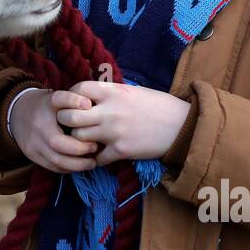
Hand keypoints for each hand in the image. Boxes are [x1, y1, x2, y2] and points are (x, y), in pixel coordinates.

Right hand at [8, 88, 99, 173]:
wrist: (17, 113)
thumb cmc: (44, 106)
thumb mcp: (55, 97)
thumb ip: (71, 98)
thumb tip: (88, 103)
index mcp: (46, 106)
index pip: (59, 99)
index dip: (73, 102)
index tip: (89, 107)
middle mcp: (37, 125)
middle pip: (57, 142)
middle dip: (80, 149)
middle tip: (95, 148)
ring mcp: (33, 142)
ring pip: (56, 160)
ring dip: (77, 164)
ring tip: (92, 162)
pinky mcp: (32, 155)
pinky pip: (53, 167)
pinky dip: (68, 168)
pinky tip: (79, 165)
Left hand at [60, 81, 191, 166]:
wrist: (181, 126)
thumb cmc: (158, 105)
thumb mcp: (132, 91)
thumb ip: (109, 93)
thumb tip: (88, 96)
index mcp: (112, 92)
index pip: (77, 90)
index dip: (72, 96)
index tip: (76, 103)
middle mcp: (109, 111)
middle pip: (70, 117)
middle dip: (67, 121)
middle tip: (73, 124)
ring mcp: (114, 132)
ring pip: (78, 138)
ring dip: (80, 140)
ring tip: (88, 140)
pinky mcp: (121, 151)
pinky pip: (97, 158)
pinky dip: (96, 159)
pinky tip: (102, 155)